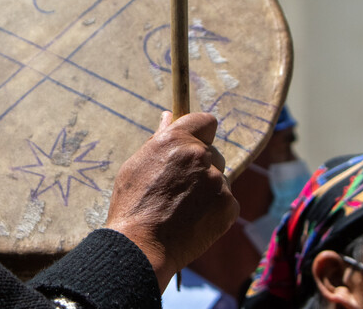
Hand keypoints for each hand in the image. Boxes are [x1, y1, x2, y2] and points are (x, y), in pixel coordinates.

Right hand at [105, 111, 238, 289]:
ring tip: (182, 207)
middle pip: (213, 153)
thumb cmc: (133, 203)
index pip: (205, 121)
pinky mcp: (228, 206)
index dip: (200, 132)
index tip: (194, 144)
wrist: (141, 245)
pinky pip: (226, 200)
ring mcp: (217, 181)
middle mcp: (200, 156)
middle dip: (201, 165)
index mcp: (176, 140)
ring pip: (218, 178)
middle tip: (179, 186)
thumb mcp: (137, 164)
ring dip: (207, 188)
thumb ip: (159, 139)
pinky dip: (214, 208)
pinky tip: (193, 220)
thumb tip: (169, 117)